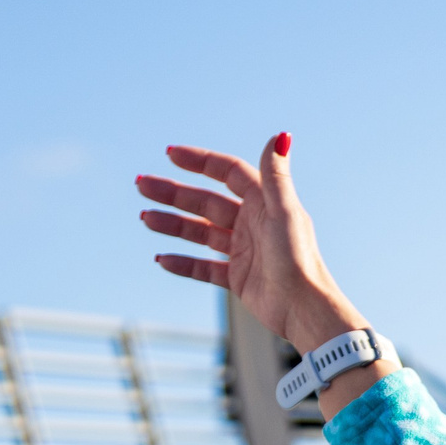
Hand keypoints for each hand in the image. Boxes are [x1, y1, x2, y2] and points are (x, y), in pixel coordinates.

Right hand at [137, 136, 396, 415]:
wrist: (303, 309)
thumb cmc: (299, 260)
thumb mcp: (285, 213)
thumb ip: (276, 176)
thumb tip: (282, 135)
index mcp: (265, 204)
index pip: (228, 173)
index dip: (200, 161)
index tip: (170, 154)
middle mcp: (253, 224)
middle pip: (206, 202)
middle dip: (173, 194)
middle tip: (141, 187)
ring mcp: (244, 251)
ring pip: (200, 232)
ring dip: (173, 224)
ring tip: (144, 218)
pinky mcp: (238, 278)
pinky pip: (204, 267)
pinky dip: (184, 263)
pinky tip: (162, 258)